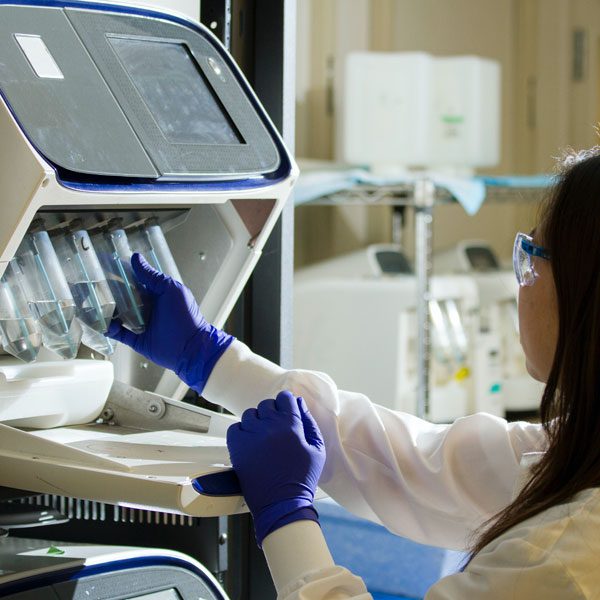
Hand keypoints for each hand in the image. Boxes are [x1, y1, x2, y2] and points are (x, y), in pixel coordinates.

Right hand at [106, 252, 233, 392]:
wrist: (190, 348)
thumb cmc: (185, 316)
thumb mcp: (170, 290)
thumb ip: (152, 276)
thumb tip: (136, 258)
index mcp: (158, 294)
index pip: (137, 281)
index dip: (123, 274)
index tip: (106, 266)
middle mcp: (149, 308)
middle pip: (125, 297)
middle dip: (111, 292)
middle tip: (93, 285)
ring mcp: (143, 324)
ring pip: (120, 315)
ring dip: (108, 310)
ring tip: (93, 303)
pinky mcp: (138, 340)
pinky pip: (120, 333)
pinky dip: (110, 329)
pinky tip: (102, 322)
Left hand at [227, 390, 325, 545]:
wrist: (281, 504)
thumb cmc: (302, 478)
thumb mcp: (317, 449)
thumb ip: (309, 422)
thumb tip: (299, 404)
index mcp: (291, 425)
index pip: (284, 397)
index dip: (286, 404)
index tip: (285, 412)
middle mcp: (269, 426)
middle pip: (267, 404)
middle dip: (272, 413)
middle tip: (276, 429)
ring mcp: (251, 435)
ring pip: (250, 414)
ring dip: (257, 422)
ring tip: (263, 437)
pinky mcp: (237, 447)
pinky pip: (235, 427)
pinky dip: (241, 432)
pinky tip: (250, 443)